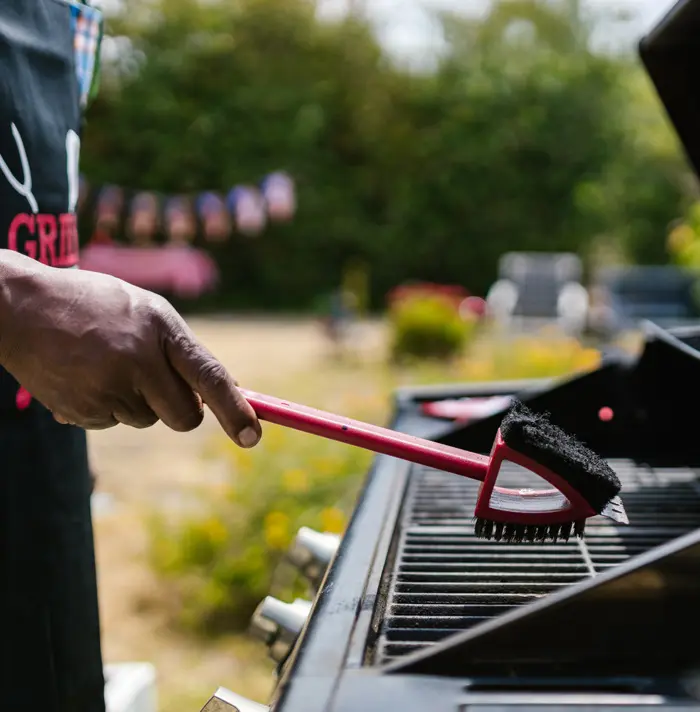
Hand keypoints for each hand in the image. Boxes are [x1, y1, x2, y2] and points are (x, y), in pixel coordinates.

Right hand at [0, 251, 261, 446]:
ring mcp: (107, 388)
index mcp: (160, 328)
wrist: (20, 307)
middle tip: (157, 383)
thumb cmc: (95, 305)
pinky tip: (85, 375)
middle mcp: (137, 361)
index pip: (209, 376)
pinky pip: (113, 421)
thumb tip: (225, 390)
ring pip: (147, 419)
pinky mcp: (82, 410)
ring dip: (137, 401)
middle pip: (183, 417)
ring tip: (106, 363)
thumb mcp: (146, 311)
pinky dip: (107, 405)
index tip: (253, 437)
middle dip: (180, 410)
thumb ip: (182, 350)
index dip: (235, 410)